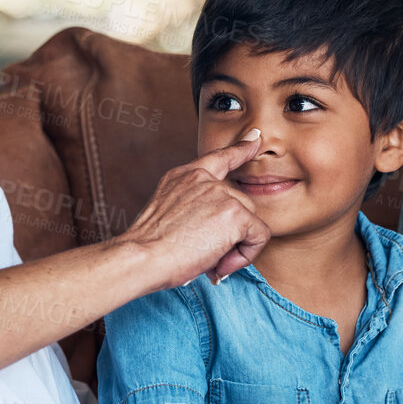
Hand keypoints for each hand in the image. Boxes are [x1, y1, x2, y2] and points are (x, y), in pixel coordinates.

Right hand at [115, 130, 269, 286]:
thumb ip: (190, 210)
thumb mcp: (165, 214)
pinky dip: (245, 255)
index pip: (218, 157)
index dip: (240, 149)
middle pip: (240, 204)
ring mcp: (221, 193)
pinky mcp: (235, 213)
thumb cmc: (148, 248)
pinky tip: (221, 264)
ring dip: (236, 246)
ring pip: (250, 222)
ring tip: (209, 260)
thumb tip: (212, 232)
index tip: (254, 139)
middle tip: (205, 254)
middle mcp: (203, 179)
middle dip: (231, 232)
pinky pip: (259, 237)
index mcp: (183, 177)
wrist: (143, 256)